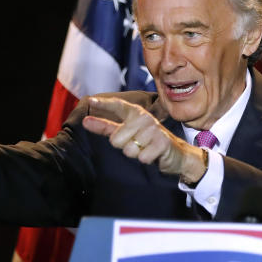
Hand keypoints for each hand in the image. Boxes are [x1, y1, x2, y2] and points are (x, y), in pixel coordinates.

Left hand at [82, 96, 207, 184]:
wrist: (177, 154)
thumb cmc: (148, 142)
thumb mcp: (128, 133)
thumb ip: (106, 127)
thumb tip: (85, 121)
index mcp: (135, 113)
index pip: (118, 105)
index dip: (104, 104)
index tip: (90, 101)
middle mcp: (144, 118)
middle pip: (116, 139)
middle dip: (124, 147)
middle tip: (138, 145)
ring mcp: (154, 129)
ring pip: (128, 150)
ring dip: (136, 154)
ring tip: (146, 149)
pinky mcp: (162, 142)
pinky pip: (142, 158)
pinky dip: (146, 160)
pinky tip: (154, 155)